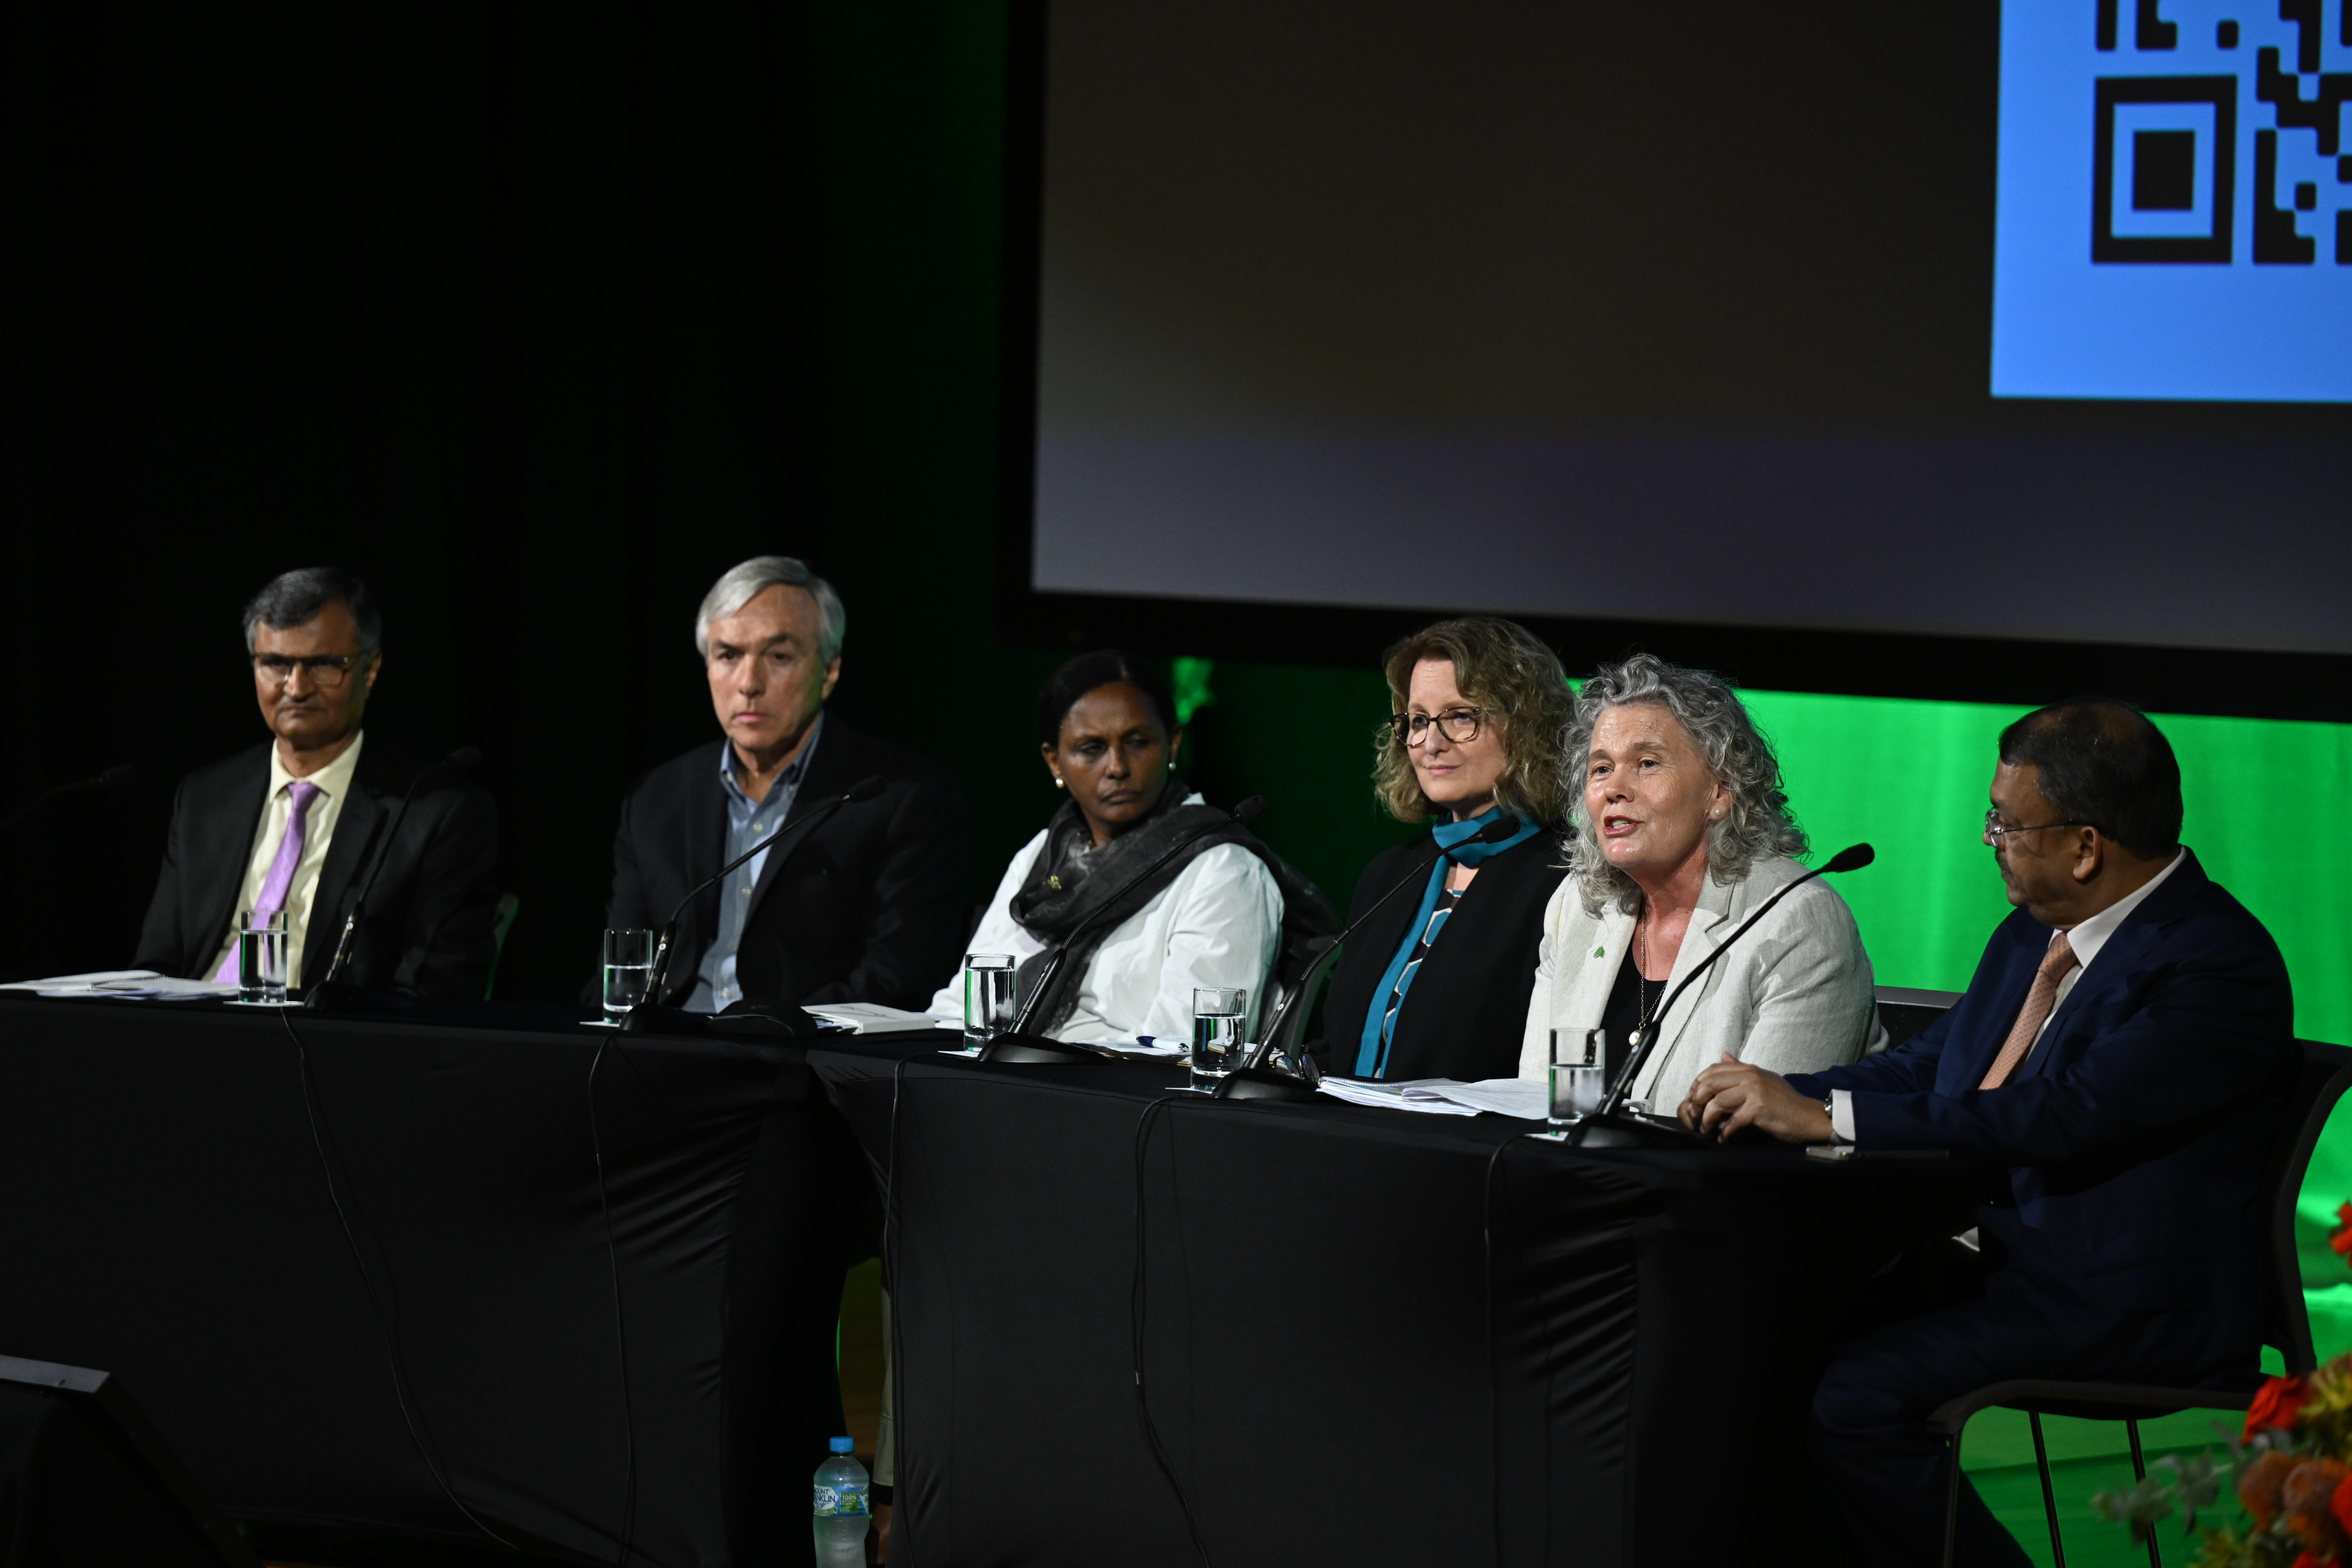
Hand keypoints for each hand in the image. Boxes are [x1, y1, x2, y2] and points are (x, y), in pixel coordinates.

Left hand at [1679, 1055, 1833, 1143]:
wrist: (1810, 1117)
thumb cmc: (1784, 1103)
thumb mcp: (1763, 1081)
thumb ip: (1741, 1069)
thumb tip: (1724, 1055)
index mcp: (1749, 1069)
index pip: (1712, 1070)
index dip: (1698, 1085)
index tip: (1694, 1101)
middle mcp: (1750, 1075)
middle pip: (1710, 1084)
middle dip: (1697, 1102)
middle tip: (1696, 1117)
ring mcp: (1755, 1090)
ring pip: (1717, 1102)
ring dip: (1708, 1119)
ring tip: (1707, 1130)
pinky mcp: (1759, 1108)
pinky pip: (1733, 1120)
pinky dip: (1726, 1132)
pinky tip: (1725, 1139)